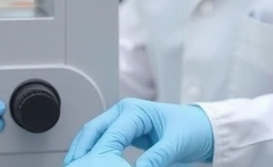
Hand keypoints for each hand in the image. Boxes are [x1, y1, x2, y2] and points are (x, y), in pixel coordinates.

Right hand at [64, 99, 213, 166]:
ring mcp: (123, 122)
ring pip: (94, 135)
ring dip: (83, 150)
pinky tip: (88, 163)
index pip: (110, 134)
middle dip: (80, 149)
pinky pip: (103, 142)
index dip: (98, 153)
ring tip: (74, 166)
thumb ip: (157, 157)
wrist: (201, 129)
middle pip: (93, 130)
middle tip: (72, 166)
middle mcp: (125, 113)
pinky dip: (93, 152)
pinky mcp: (124, 133)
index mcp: (135, 110)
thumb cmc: (191, 129)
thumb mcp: (176, 144)